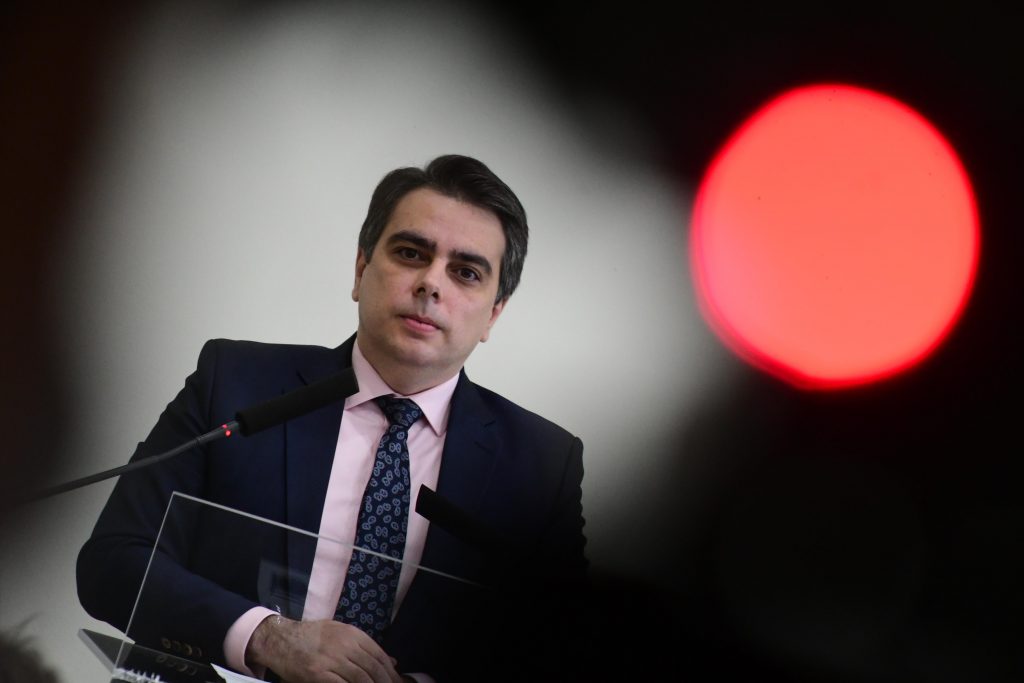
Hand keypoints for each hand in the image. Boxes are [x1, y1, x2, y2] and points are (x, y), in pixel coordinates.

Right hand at [246, 615, 402, 682]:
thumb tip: (392, 662)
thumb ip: (365, 647)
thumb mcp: (341, 633)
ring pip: (360, 678)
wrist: (282, 639)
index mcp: (352, 634)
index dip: (390, 673)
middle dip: (385, 682)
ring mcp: (331, 660)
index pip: (379, 655)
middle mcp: (344, 645)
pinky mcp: (318, 674)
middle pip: (372, 668)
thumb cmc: (313, 637)